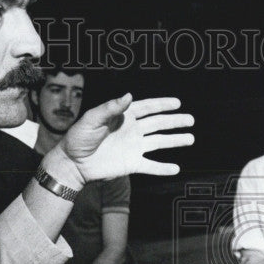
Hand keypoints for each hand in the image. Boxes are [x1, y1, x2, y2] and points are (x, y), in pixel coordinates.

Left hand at [58, 95, 194, 181]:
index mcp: (124, 116)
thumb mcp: (92, 118)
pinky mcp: (132, 164)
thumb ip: (111, 108)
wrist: (73, 163)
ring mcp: (134, 147)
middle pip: (158, 124)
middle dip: (175, 122)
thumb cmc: (79, 137)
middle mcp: (132, 130)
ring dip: (175, 141)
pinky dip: (163, 168)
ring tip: (190, 139)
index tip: (177, 103)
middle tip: (190, 120)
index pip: (147, 107)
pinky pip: (151, 166)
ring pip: (159, 142)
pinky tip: (176, 168)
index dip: (162, 105)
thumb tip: (129, 95)